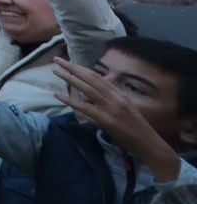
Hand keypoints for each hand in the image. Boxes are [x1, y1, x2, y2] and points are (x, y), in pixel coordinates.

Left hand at [55, 59, 185, 183]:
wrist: (149, 143)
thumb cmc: (137, 128)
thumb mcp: (124, 109)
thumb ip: (108, 101)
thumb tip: (88, 96)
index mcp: (119, 94)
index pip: (98, 77)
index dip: (83, 68)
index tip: (70, 62)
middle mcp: (115, 97)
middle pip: (90, 78)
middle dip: (73, 67)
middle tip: (57, 60)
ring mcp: (110, 107)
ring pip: (86, 88)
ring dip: (69, 78)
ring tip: (56, 71)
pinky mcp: (105, 119)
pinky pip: (84, 107)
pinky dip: (70, 100)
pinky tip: (58, 94)